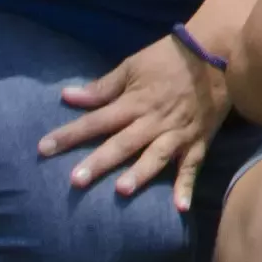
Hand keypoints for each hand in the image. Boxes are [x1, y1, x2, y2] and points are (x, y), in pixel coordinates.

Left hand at [44, 29, 226, 207]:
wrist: (218, 53)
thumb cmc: (169, 58)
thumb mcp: (133, 65)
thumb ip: (102, 86)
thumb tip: (68, 96)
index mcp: (134, 102)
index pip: (96, 120)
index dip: (70, 135)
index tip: (44, 149)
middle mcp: (153, 121)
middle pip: (121, 144)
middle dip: (99, 162)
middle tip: (76, 181)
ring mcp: (176, 134)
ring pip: (155, 156)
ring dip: (140, 173)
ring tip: (122, 190)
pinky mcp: (197, 142)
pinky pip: (192, 167)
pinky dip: (186, 187)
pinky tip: (179, 208)